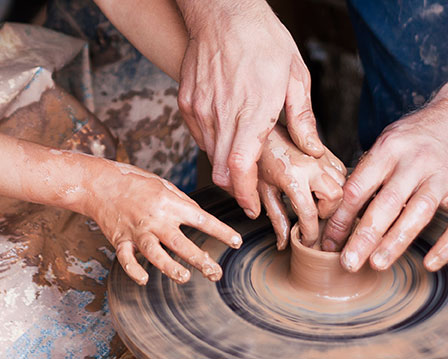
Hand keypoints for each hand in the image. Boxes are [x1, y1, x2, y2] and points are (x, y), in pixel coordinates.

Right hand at [89, 161, 241, 284]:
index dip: (221, 231)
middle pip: (180, 242)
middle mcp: (155, 218)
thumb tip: (200, 217)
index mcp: (169, 203)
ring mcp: (137, 231)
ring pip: (155, 253)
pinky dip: (134, 270)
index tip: (236, 242)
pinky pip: (126, 259)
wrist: (101, 183)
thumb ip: (182, 202)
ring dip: (170, 267)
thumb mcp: (163, 185)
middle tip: (215, 272)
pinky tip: (144, 279)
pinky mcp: (120, 239)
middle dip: (200, 259)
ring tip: (185, 277)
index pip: (201, 219)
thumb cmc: (135, 182)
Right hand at [175, 0, 323, 217]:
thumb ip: (302, 119)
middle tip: (249, 191)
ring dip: (226, 162)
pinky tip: (226, 130)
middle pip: (221, 170)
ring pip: (209, 154)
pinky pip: (197, 134)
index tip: (252, 207)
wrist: (222, 13)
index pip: (242, 167)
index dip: (245, 194)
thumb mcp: (295, 75)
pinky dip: (212, 142)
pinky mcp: (186, 102)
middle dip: (235, 188)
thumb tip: (313, 151)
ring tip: (242, 152)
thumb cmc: (262, 39)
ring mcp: (200, 108)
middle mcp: (222, 113)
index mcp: (254, 109)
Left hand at [257, 125, 344, 249]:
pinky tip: (320, 188)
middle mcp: (311, 166)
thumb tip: (283, 242)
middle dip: (328, 212)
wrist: (262, 131)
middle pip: (336, 198)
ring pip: (343, 184)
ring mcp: (320, 157)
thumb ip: (276, 217)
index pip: (310, 213)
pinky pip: (342, 171)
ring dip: (333, 198)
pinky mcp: (326, 151)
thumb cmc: (258, 158)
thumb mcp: (263, 191)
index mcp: (292, 177)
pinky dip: (336, 183)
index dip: (310, 233)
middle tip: (313, 217)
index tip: (307, 241)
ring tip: (317, 204)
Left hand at [322, 86, 447, 272]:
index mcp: (387, 150)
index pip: (358, 188)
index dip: (340, 217)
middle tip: (348, 263)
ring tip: (376, 264)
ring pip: (417, 211)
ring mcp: (441, 175)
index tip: (327, 243)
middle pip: (386, 203)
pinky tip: (429, 263)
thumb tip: (335, 213)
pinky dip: (446, 245)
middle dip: (364, 236)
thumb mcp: (384, 146)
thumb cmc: (409, 140)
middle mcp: (413, 162)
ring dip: (396, 241)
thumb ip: (366, 175)